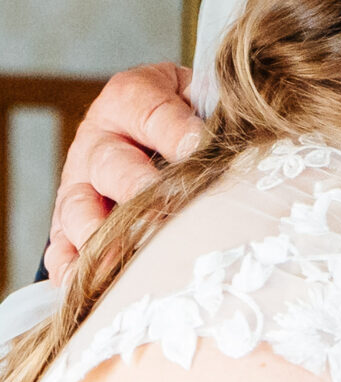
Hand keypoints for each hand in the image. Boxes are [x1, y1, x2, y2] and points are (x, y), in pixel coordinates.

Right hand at [46, 64, 205, 281]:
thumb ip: (214, 112)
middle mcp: (98, 139)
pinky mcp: (68, 219)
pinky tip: (78, 286)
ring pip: (77, 207)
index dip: (174, 131)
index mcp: (130, 98)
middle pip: (110, 164)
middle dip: (135, 188)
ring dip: (97, 236)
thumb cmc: (188, 113)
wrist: (150, 127)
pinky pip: (60, 244)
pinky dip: (68, 266)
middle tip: (160, 211)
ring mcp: (78, 181)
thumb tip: (238, 140)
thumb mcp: (200, 96)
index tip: (199, 148)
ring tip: (117, 259)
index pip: (150, 111)